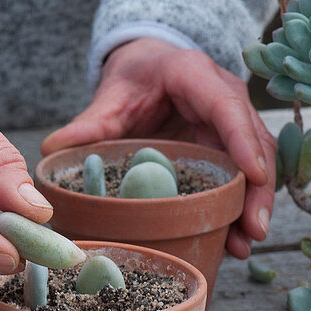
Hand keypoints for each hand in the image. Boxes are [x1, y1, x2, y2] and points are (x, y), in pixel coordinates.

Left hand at [41, 38, 275, 258]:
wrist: (147, 67)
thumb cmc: (132, 78)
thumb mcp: (110, 97)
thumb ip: (88, 123)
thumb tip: (52, 149)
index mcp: (194, 75)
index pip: (227, 107)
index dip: (243, 141)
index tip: (255, 177)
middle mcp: (224, 94)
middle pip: (253, 141)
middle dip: (258, 188)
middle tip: (253, 230)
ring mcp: (232, 119)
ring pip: (257, 160)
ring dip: (255, 203)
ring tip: (246, 244)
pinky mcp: (229, 142)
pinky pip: (244, 172)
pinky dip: (242, 204)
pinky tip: (235, 238)